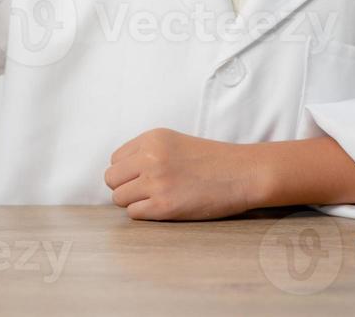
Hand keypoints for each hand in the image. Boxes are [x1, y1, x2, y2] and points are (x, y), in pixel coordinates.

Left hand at [105, 128, 261, 220]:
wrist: (242, 174)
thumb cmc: (212, 161)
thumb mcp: (175, 143)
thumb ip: (147, 152)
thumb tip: (120, 174)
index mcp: (152, 138)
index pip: (115, 159)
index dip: (127, 172)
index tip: (143, 177)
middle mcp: (150, 157)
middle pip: (111, 178)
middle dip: (125, 187)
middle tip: (145, 192)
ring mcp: (156, 182)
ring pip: (119, 197)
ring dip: (133, 202)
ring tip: (156, 200)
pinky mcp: (164, 206)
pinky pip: (133, 213)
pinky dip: (145, 214)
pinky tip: (163, 208)